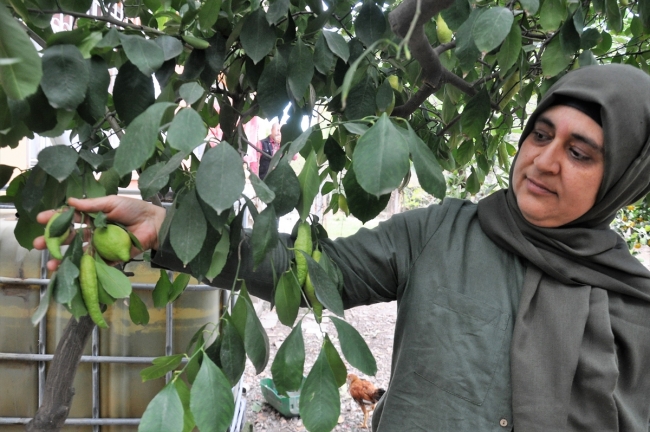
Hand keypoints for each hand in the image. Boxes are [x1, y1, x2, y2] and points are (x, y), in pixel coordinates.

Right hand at [33, 196, 165, 270]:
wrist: (154, 223)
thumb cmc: (134, 209)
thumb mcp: (111, 202)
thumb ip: (91, 205)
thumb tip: (69, 201)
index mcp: (92, 217)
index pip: (70, 219)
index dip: (55, 219)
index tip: (40, 219)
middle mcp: (94, 233)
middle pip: (70, 239)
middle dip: (53, 242)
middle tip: (37, 245)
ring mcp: (100, 246)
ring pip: (78, 254)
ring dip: (63, 259)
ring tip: (51, 264)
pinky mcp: (110, 258)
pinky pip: (95, 264)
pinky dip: (83, 269)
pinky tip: (71, 272)